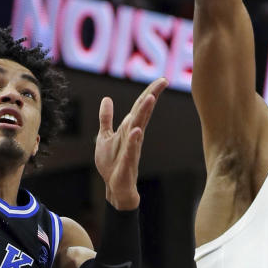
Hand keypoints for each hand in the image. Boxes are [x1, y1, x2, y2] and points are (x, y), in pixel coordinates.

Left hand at [94, 77, 166, 208]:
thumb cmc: (112, 163)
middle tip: (163, 81)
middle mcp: (134, 136)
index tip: (162, 80)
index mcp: (129, 128)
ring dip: (144, 113)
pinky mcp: (127, 162)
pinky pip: (131, 149)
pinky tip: (137, 131)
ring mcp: (132, 148)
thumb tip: (107, 99)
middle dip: (152, 96)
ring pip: (139, 127)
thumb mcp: (105, 136)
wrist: (115, 187)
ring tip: (151, 98)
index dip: (150, 93)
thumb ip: (106, 118)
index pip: (140, 107)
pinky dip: (133, 140)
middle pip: (143, 113)